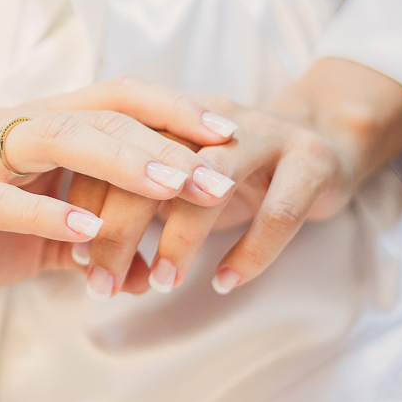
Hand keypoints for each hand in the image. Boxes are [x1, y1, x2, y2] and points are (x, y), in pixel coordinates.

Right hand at [0, 76, 237, 285]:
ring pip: (58, 140)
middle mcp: (13, 126)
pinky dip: (44, 213)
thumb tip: (149, 262)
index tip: (229, 134)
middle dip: (167, 142)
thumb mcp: (33, 229)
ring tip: (173, 185)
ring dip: (121, 162)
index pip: (116, 100)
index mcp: (38, 126)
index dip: (174, 110)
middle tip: (221, 174)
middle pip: (100, 115)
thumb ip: (85, 234)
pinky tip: (86, 232)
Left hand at [74, 59, 401, 297]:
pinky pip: (279, 211)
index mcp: (172, 117)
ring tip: (160, 282)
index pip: (113, 151)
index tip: (74, 257)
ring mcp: (265, 135)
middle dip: (122, 229)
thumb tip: (84, 260)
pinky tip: (226, 281)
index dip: (88, 203)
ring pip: (212, 181)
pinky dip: (251, 251)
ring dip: (180, 237)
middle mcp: (211, 120)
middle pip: (152, 165)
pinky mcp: (312, 161)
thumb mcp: (181, 179)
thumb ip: (137, 205)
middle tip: (102, 284)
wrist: (327, 136)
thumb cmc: (236, 173)